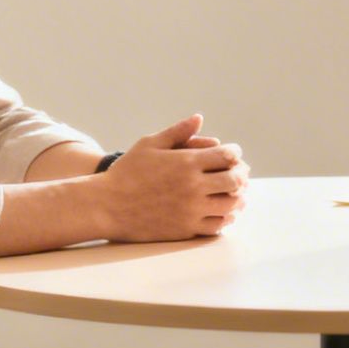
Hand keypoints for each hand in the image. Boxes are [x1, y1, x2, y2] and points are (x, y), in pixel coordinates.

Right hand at [97, 115, 249, 240]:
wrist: (107, 205)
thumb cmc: (126, 172)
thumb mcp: (149, 144)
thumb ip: (177, 131)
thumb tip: (199, 118)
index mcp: (187, 163)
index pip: (227, 156)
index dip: (235, 153)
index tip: (234, 153)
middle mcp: (193, 186)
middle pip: (235, 180)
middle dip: (241, 175)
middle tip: (240, 173)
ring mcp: (191, 210)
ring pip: (230, 205)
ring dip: (238, 198)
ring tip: (237, 194)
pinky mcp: (186, 229)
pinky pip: (217, 225)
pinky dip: (225, 218)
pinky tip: (223, 212)